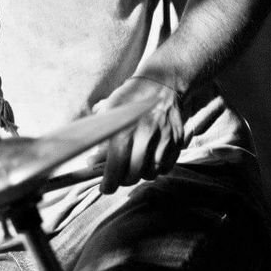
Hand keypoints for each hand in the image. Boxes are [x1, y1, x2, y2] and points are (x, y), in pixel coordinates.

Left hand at [95, 76, 183, 193]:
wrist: (161, 83)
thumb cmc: (129, 98)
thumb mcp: (108, 113)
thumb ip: (101, 139)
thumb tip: (93, 163)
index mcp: (125, 130)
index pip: (115, 169)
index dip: (108, 184)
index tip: (105, 188)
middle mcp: (146, 136)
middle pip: (133, 176)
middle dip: (123, 180)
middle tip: (118, 176)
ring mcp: (165, 139)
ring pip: (151, 173)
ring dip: (140, 174)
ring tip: (133, 166)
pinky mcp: (178, 140)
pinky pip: (166, 167)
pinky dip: (157, 169)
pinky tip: (149, 160)